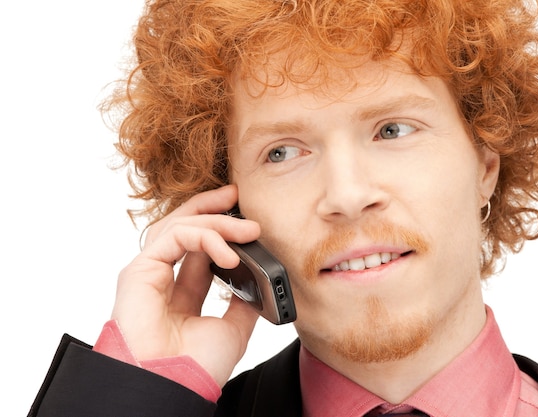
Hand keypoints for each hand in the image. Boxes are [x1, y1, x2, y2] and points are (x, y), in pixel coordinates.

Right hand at [111, 185, 260, 386]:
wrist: (175, 386)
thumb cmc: (196, 367)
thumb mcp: (233, 329)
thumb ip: (243, 303)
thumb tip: (261, 283)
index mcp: (182, 294)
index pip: (199, 249)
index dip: (220, 230)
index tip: (245, 219)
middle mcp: (163, 280)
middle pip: (185, 229)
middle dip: (212, 209)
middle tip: (238, 196)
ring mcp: (149, 273)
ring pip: (179, 227)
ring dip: (215, 221)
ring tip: (247, 227)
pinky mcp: (139, 271)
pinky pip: (174, 237)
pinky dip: (204, 237)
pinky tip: (228, 253)